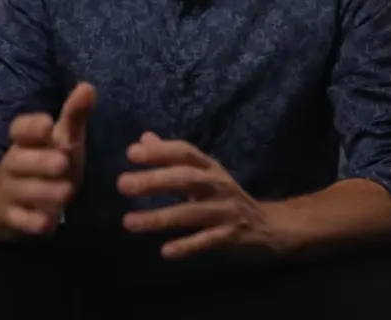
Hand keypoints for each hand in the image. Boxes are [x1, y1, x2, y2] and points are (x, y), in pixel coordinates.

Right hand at [0, 82, 94, 235]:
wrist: (7, 201)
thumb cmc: (46, 162)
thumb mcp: (62, 139)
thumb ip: (74, 115)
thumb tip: (88, 86)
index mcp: (25, 142)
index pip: (18, 129)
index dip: (31, 127)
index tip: (48, 123)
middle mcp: (14, 164)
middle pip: (19, 160)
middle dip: (40, 162)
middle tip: (62, 163)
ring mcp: (11, 192)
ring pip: (21, 190)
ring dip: (42, 191)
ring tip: (66, 193)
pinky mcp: (13, 218)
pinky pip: (18, 221)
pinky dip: (30, 223)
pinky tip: (47, 225)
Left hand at [117, 132, 284, 260]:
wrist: (269, 225)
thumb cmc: (225, 197)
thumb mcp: (203, 174)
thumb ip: (173, 158)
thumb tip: (143, 138)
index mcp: (210, 167)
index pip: (185, 153)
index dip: (160, 151)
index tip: (131, 152)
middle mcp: (219, 184)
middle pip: (186, 179)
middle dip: (154, 180)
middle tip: (122, 184)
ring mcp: (226, 210)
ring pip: (191, 213)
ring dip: (160, 217)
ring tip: (128, 222)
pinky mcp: (232, 236)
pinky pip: (208, 240)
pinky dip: (187, 246)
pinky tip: (165, 252)